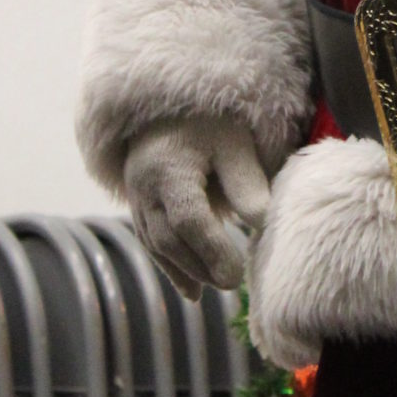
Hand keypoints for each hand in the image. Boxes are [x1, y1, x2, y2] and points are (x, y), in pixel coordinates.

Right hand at [122, 115, 271, 300]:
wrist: (171, 106)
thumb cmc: (211, 123)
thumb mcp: (235, 145)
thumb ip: (246, 183)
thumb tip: (261, 225)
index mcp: (167, 167)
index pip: (187, 218)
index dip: (211, 250)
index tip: (235, 275)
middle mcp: (143, 186)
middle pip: (167, 238)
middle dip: (199, 266)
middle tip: (232, 285)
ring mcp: (135, 197)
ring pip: (156, 244)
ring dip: (185, 271)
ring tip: (216, 288)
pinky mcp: (137, 205)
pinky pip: (151, 242)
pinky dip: (171, 267)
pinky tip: (192, 290)